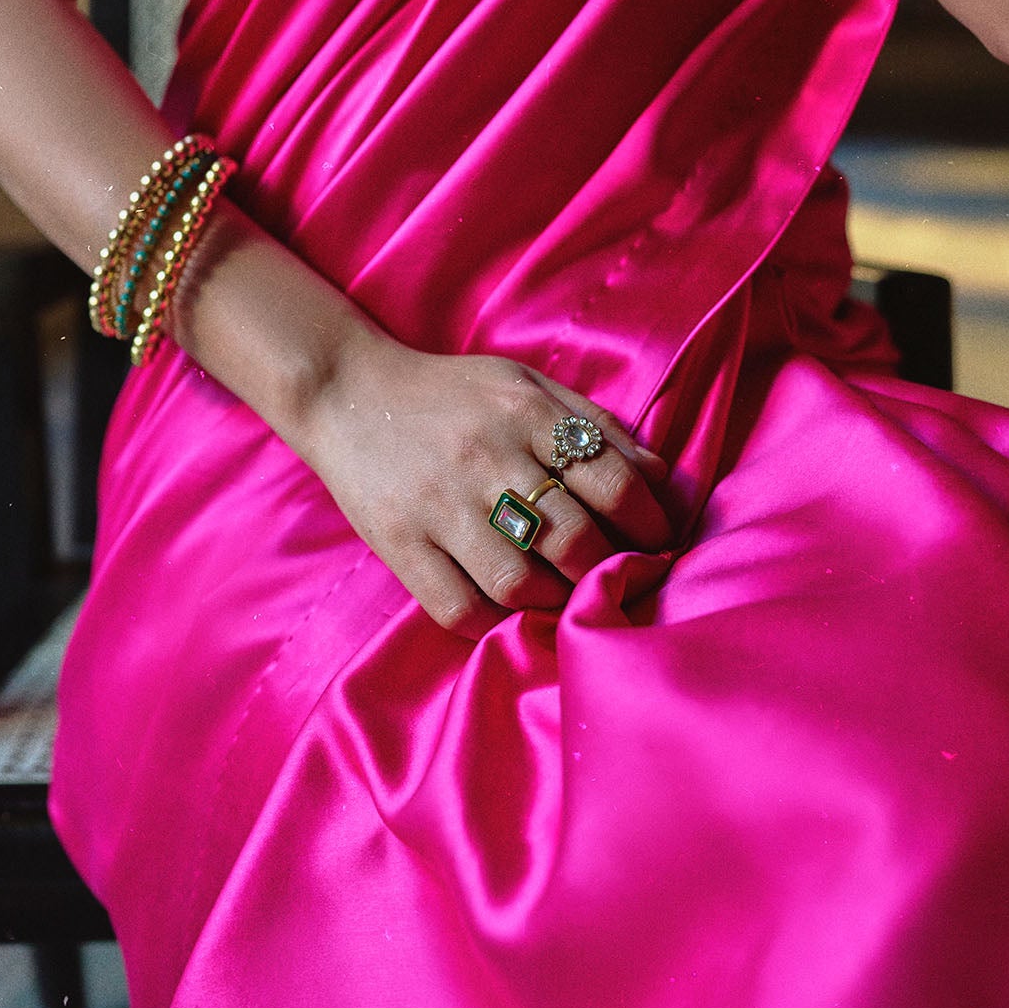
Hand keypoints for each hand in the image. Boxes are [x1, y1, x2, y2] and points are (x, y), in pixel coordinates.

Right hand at [292, 324, 673, 638]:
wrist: (347, 392)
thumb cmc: (450, 392)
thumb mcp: (524, 385)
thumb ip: (592, 424)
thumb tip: (660, 477)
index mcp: (524, 413)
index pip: (612, 482)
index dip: (648, 524)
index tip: (656, 541)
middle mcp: (485, 458)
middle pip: (573, 540)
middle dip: (607, 570)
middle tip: (615, 577)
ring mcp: (439, 505)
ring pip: (519, 583)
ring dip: (555, 602)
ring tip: (566, 597)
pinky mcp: (400, 542)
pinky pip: (458, 606)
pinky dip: (493, 622)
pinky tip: (508, 610)